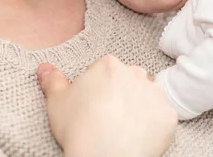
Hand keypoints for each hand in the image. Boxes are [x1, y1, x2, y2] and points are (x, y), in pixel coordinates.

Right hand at [37, 55, 177, 156]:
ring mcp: (155, 94)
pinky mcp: (168, 116)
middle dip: (121, 94)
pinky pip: (162, 118)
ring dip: (140, 107)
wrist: (103, 156)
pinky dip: (153, 126)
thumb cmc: (78, 127)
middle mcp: (135, 73)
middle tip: (108, 116)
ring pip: (148, 97)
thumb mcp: (56, 101)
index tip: (92, 105)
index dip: (97, 89)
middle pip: (129, 80)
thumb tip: (44, 67)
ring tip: (124, 127)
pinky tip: (138, 136)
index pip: (105, 71)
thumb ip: (52, 80)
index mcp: (109, 65)